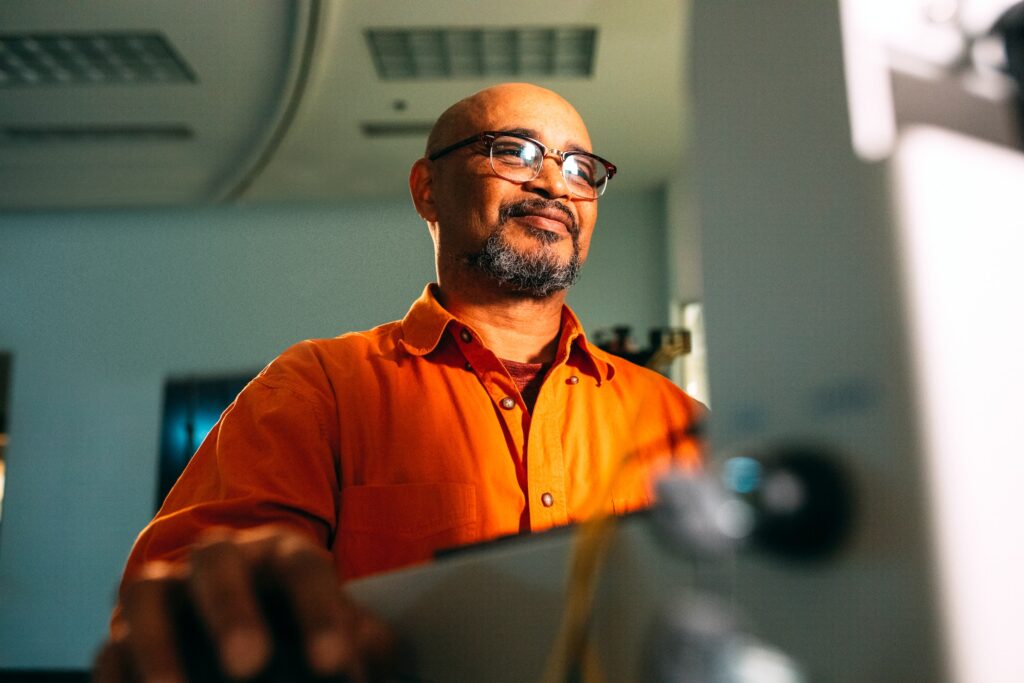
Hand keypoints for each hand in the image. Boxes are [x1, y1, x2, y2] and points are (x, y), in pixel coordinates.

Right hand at [95, 527, 397, 681]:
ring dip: (158, 646)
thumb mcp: (340, 637)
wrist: (251, 647)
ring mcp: (164, 595)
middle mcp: (218, 563)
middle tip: (251, 665)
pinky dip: (120, 678)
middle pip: (216, 563)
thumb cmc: (305, 636)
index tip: (335, 666)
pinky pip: (110, 651)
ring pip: (145, 594)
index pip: (302, 570)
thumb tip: (374, 658)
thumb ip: (362, 645)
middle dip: (231, 611)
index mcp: (281, 555)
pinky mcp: (123, 639)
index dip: (318, 614)